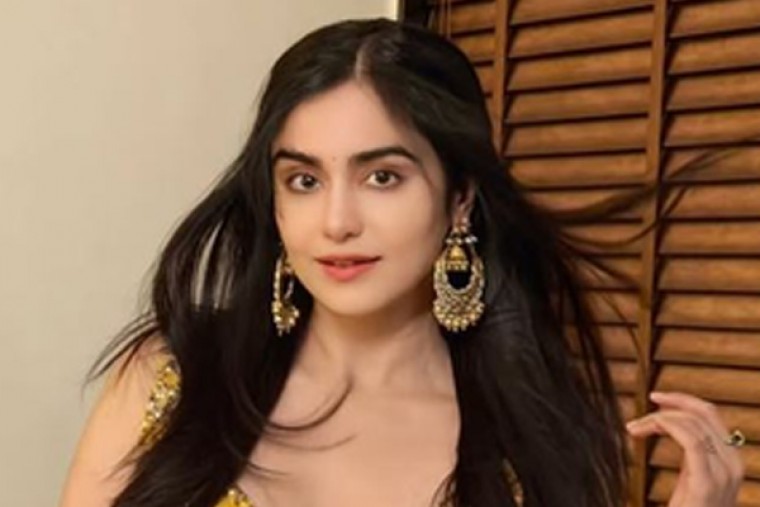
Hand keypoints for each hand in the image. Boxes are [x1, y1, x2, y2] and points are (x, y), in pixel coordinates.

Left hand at [626, 391, 745, 506]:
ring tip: (634, 428)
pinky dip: (664, 425)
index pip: (712, 416)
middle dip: (674, 401)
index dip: (684, 401)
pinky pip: (690, 440)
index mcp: (728, 463)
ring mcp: (723, 475)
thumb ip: (691, 459)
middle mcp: (732, 466)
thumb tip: (667, 424)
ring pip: (694, 422)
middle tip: (646, 403)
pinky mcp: (706, 484)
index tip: (655, 399)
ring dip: (659, 417)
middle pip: (706, 413)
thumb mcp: (690, 482)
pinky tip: (640, 431)